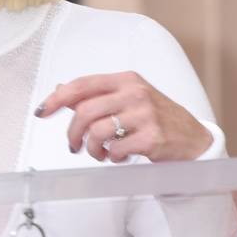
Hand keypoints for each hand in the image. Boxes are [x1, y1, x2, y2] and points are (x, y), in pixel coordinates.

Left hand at [35, 72, 212, 162]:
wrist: (193, 139)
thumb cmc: (156, 117)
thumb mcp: (127, 99)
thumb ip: (96, 96)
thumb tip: (61, 90)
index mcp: (125, 80)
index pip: (82, 85)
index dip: (58, 98)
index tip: (43, 111)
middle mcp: (135, 93)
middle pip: (85, 112)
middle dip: (73, 133)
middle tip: (74, 145)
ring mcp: (145, 114)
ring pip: (97, 132)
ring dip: (92, 149)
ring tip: (99, 153)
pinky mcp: (152, 137)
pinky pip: (116, 150)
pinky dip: (112, 157)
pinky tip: (120, 155)